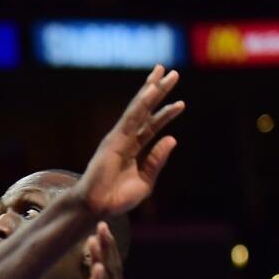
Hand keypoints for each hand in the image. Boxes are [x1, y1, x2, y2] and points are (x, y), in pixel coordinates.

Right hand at [77, 65, 184, 217]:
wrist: (98, 207)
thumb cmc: (117, 199)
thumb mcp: (145, 181)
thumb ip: (157, 160)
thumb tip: (172, 138)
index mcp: (134, 149)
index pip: (152, 126)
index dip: (166, 113)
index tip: (181, 103)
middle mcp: (126, 139)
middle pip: (146, 110)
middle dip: (158, 91)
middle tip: (171, 73)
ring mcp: (119, 138)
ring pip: (138, 108)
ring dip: (151, 89)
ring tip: (162, 72)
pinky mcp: (113, 140)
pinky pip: (130, 118)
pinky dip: (141, 104)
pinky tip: (150, 90)